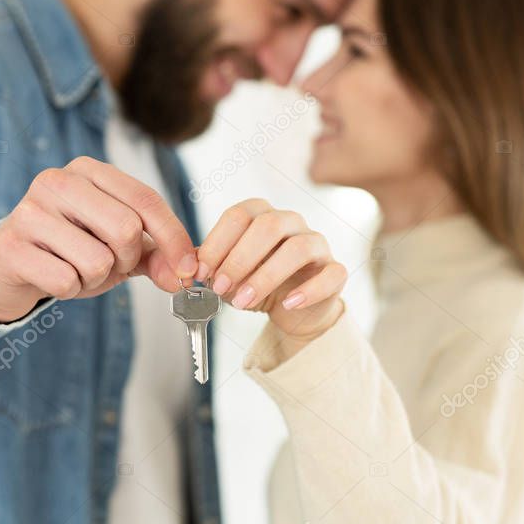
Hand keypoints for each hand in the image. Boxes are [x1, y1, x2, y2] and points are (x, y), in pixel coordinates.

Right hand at [0, 156, 197, 322]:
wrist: (8, 266)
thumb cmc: (70, 249)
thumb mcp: (118, 247)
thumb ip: (156, 255)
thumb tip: (184, 275)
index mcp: (88, 170)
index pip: (145, 200)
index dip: (174, 238)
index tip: (189, 270)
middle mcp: (56, 181)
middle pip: (126, 229)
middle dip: (127, 261)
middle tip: (110, 266)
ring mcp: (29, 211)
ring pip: (97, 260)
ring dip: (96, 279)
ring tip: (76, 270)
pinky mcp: (10, 246)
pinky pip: (66, 281)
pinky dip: (70, 291)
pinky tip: (54, 278)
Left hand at [197, 199, 346, 345]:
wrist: (290, 308)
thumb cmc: (257, 284)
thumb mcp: (228, 274)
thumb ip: (211, 267)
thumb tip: (188, 267)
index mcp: (262, 215)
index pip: (239, 215)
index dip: (218, 243)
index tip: (202, 270)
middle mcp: (291, 222)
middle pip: (267, 226)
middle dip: (239, 259)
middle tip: (220, 287)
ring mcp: (316, 244)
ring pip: (297, 248)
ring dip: (265, 277)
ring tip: (243, 301)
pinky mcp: (335, 270)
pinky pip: (329, 274)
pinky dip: (308, 290)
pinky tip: (287, 303)